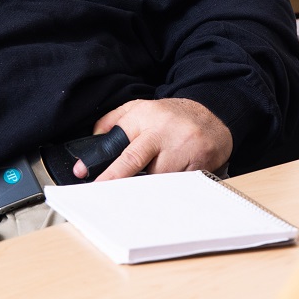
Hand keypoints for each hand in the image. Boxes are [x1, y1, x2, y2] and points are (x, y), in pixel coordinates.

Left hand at [73, 98, 233, 181]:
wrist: (214, 116)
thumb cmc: (172, 116)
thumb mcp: (141, 107)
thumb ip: (115, 119)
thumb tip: (95, 137)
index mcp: (145, 116)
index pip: (118, 139)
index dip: (101, 159)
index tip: (84, 173)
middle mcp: (162, 131)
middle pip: (134, 160)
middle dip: (116, 177)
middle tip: (102, 191)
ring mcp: (182, 147)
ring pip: (156, 177)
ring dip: (148, 182)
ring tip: (152, 174)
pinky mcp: (198, 163)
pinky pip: (177, 184)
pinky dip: (170, 186)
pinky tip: (172, 179)